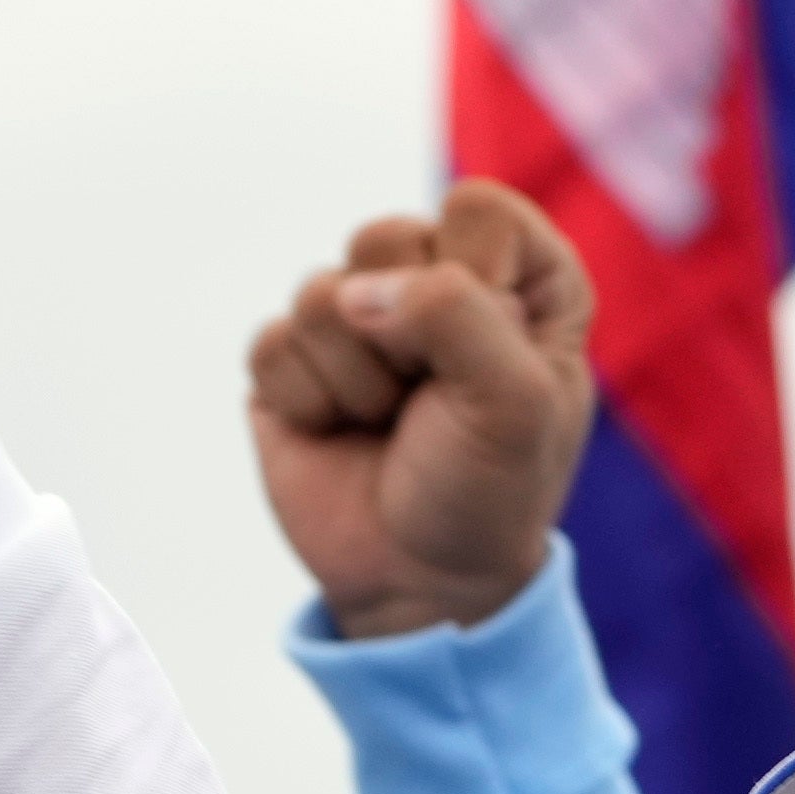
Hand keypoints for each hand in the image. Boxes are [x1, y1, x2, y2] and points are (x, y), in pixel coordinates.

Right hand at [246, 185, 598, 639]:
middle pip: (387, 235)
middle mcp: (440, 282)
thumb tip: (352, 294)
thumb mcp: (515, 403)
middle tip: (428, 400)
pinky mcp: (294, 359)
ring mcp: (360, 318)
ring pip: (321, 292)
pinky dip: (307, 403)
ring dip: (356, 380)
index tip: (490, 354)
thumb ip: (454, 314)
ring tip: (387, 424)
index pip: (478, 210)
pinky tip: (340, 434)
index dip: (473, 279)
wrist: (418, 582)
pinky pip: (272, 342)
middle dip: (404, 335)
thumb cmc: (486, 491)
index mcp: (521, 278)